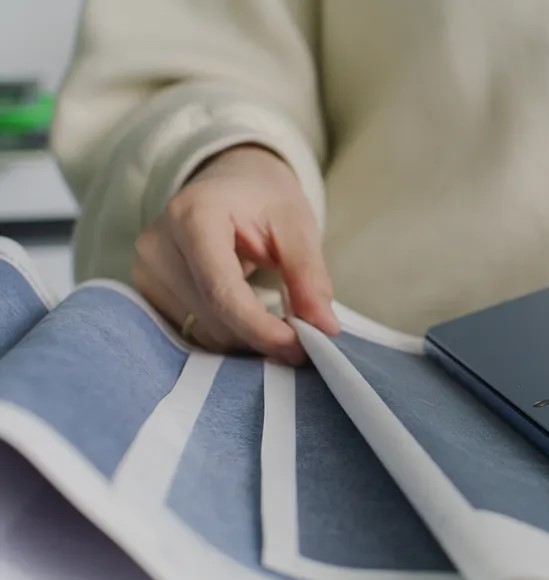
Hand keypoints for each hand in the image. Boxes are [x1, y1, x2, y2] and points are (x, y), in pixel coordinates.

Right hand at [132, 145, 339, 364]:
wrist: (231, 182)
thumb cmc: (263, 197)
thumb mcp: (297, 224)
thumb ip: (309, 274)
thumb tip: (322, 326)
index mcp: (194, 215)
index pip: (222, 289)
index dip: (259, 327)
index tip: (297, 347)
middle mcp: (158, 243)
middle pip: (213, 316)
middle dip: (261, 335)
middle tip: (304, 336)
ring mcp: (145, 269)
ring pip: (202, 331)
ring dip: (246, 337)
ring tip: (277, 319)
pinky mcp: (146, 290)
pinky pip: (191, 332)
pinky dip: (228, 334)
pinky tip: (250, 319)